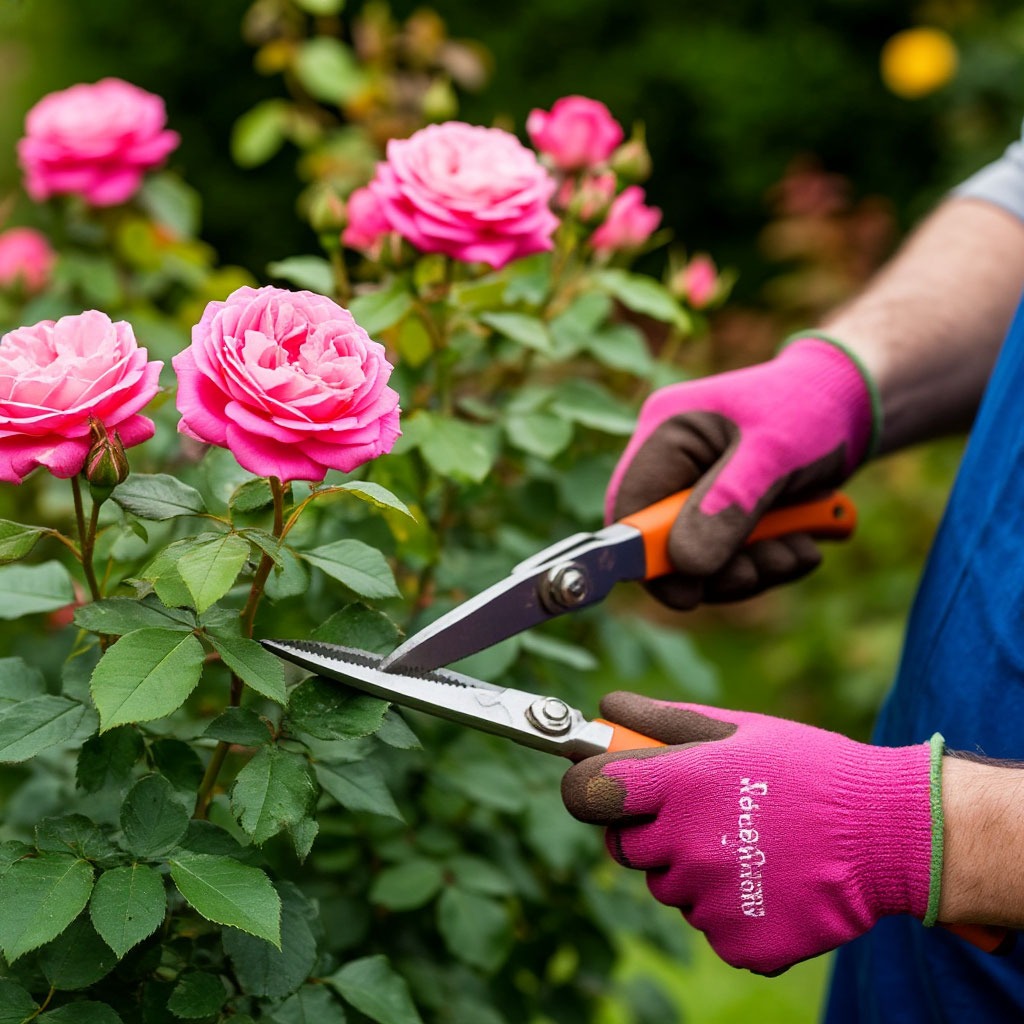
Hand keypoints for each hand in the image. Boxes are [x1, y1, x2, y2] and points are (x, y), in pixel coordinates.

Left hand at [562, 692, 938, 974]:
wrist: (888, 832)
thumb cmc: (808, 769)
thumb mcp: (737, 728)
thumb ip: (661, 721)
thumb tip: (604, 708)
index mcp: (681, 782)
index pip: (588, 793)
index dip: (589, 790)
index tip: (602, 789)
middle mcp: (687, 842)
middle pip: (624, 848)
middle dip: (649, 832)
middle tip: (701, 815)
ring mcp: (711, 898)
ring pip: (668, 888)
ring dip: (693, 870)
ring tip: (750, 844)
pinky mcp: (738, 941)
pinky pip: (709, 924)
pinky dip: (730, 909)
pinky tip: (770, 881)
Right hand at [607, 337, 876, 606]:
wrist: (852, 402)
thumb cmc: (809, 408)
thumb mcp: (773, 454)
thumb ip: (728, 504)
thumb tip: (686, 565)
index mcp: (665, 433)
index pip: (629, 509)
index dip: (648, 559)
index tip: (689, 593)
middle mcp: (671, 465)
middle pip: (662, 545)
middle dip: (714, 569)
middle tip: (759, 571)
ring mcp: (696, 490)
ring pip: (700, 560)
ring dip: (750, 570)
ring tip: (797, 553)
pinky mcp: (724, 512)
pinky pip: (729, 558)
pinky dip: (766, 564)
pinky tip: (803, 547)